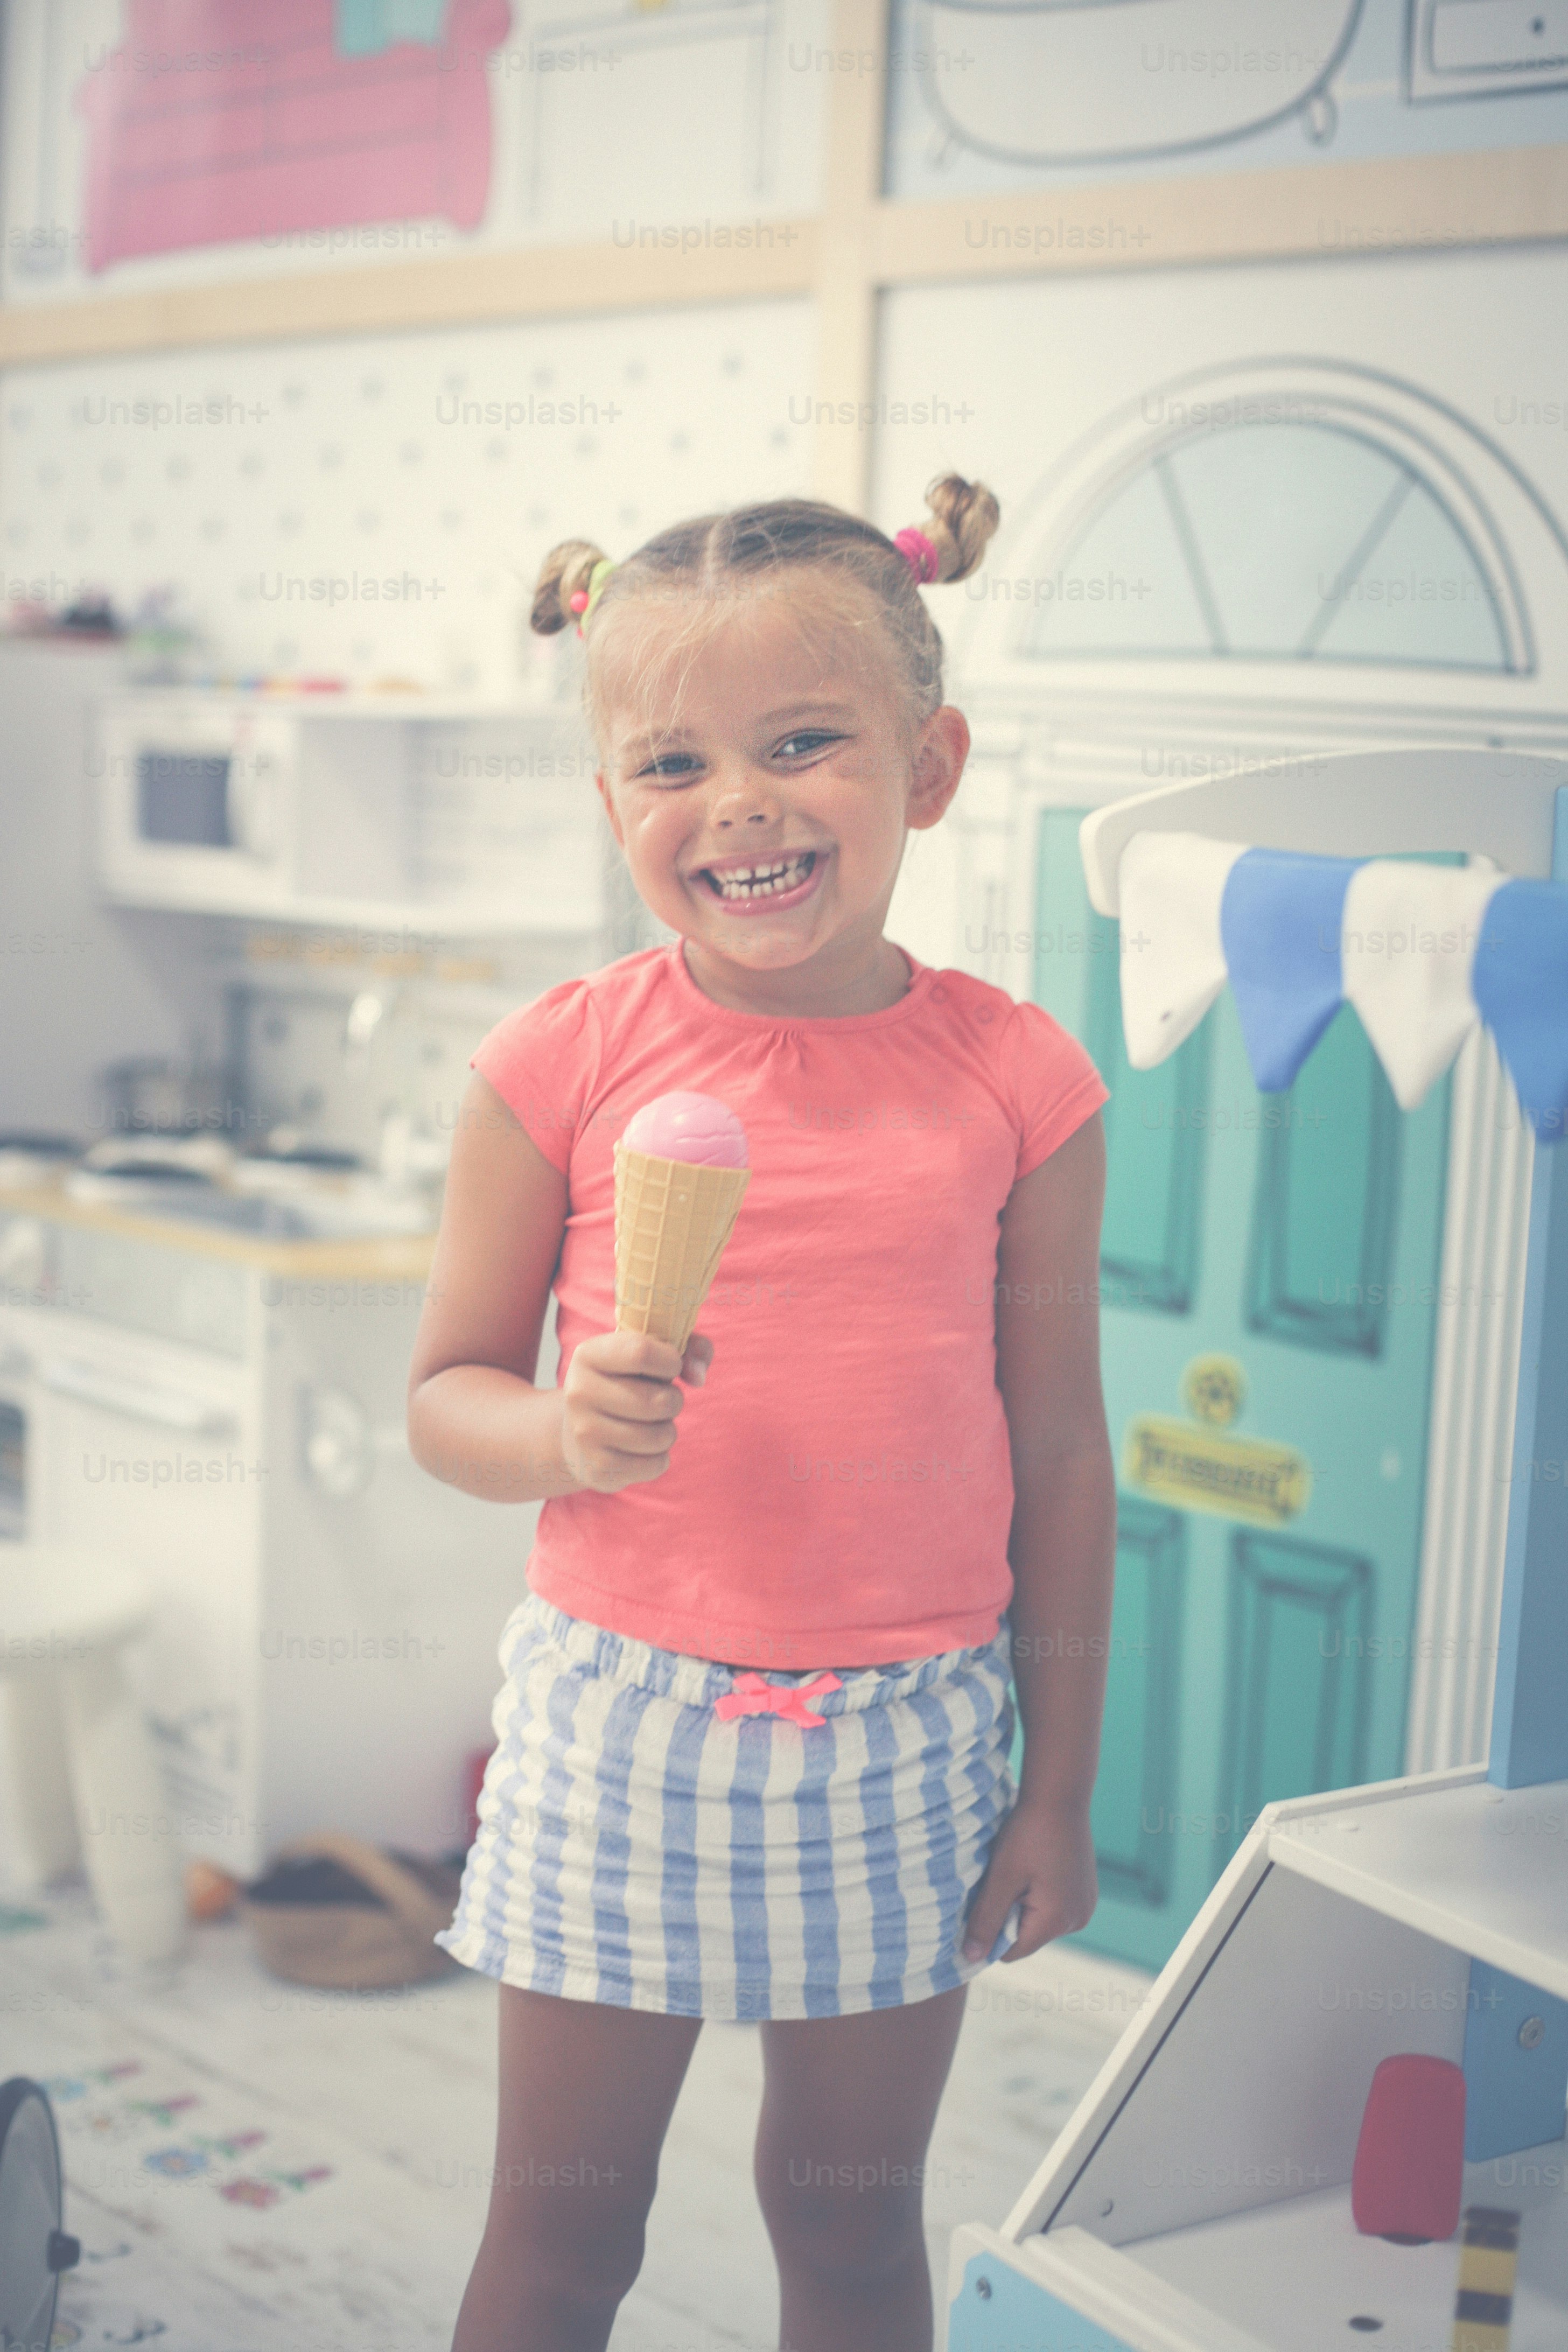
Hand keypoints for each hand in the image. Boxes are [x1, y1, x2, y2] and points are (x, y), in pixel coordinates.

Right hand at [559, 1328, 714, 1493]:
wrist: (579, 1432)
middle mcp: (579, 1392)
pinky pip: (655, 1465)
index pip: (640, 1352)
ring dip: (668, 1431)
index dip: (671, 1360)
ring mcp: (585, 1433)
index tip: (671, 1366)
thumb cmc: (626, 1383)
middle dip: (674, 1401)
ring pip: (659, 1437)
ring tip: (652, 1424)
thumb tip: (699, 1376)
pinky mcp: (597, 1468)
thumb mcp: (650, 1353)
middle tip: (663, 1400)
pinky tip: (643, 1448)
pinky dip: (660, 1457)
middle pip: (657, 1401)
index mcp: (588, 1355)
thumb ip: (688, 1347)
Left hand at [961, 1797, 1096, 1963]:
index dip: (991, 1931)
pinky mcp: (1086, 1892)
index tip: (983, 1901)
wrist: (1059, 1796)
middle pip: (1027, 1937)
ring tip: (1020, 1870)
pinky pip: (1055, 1907)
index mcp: (1056, 1921)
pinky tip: (1035, 1866)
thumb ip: (985, 1919)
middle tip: (1003, 1879)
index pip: (1011, 1951)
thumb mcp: (1000, 1877)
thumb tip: (970, 1958)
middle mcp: (1078, 1920)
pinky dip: (1040, 1895)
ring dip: (1024, 1904)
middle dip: (1009, 1915)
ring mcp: (1085, 1905)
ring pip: (1040, 1922)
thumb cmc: (1027, 1834)